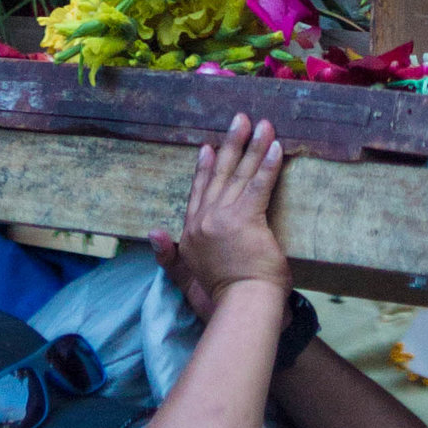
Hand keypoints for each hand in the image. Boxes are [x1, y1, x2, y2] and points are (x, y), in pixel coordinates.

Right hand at [153, 113, 287, 319]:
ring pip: (241, 174)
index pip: (199, 192)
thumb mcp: (185, 279)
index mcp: (191, 233)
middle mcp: (205, 220)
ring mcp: (225, 216)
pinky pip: (260, 184)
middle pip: (221, 175)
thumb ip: (168, 257)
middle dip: (231, 144)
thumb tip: (152, 232)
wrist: (238, 309)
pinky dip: (268, 164)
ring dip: (252, 146)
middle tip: (239, 118)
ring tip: (262, 124)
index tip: (208, 147)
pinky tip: (276, 146)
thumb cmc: (218, 300)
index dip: (204, 169)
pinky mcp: (247, 218)